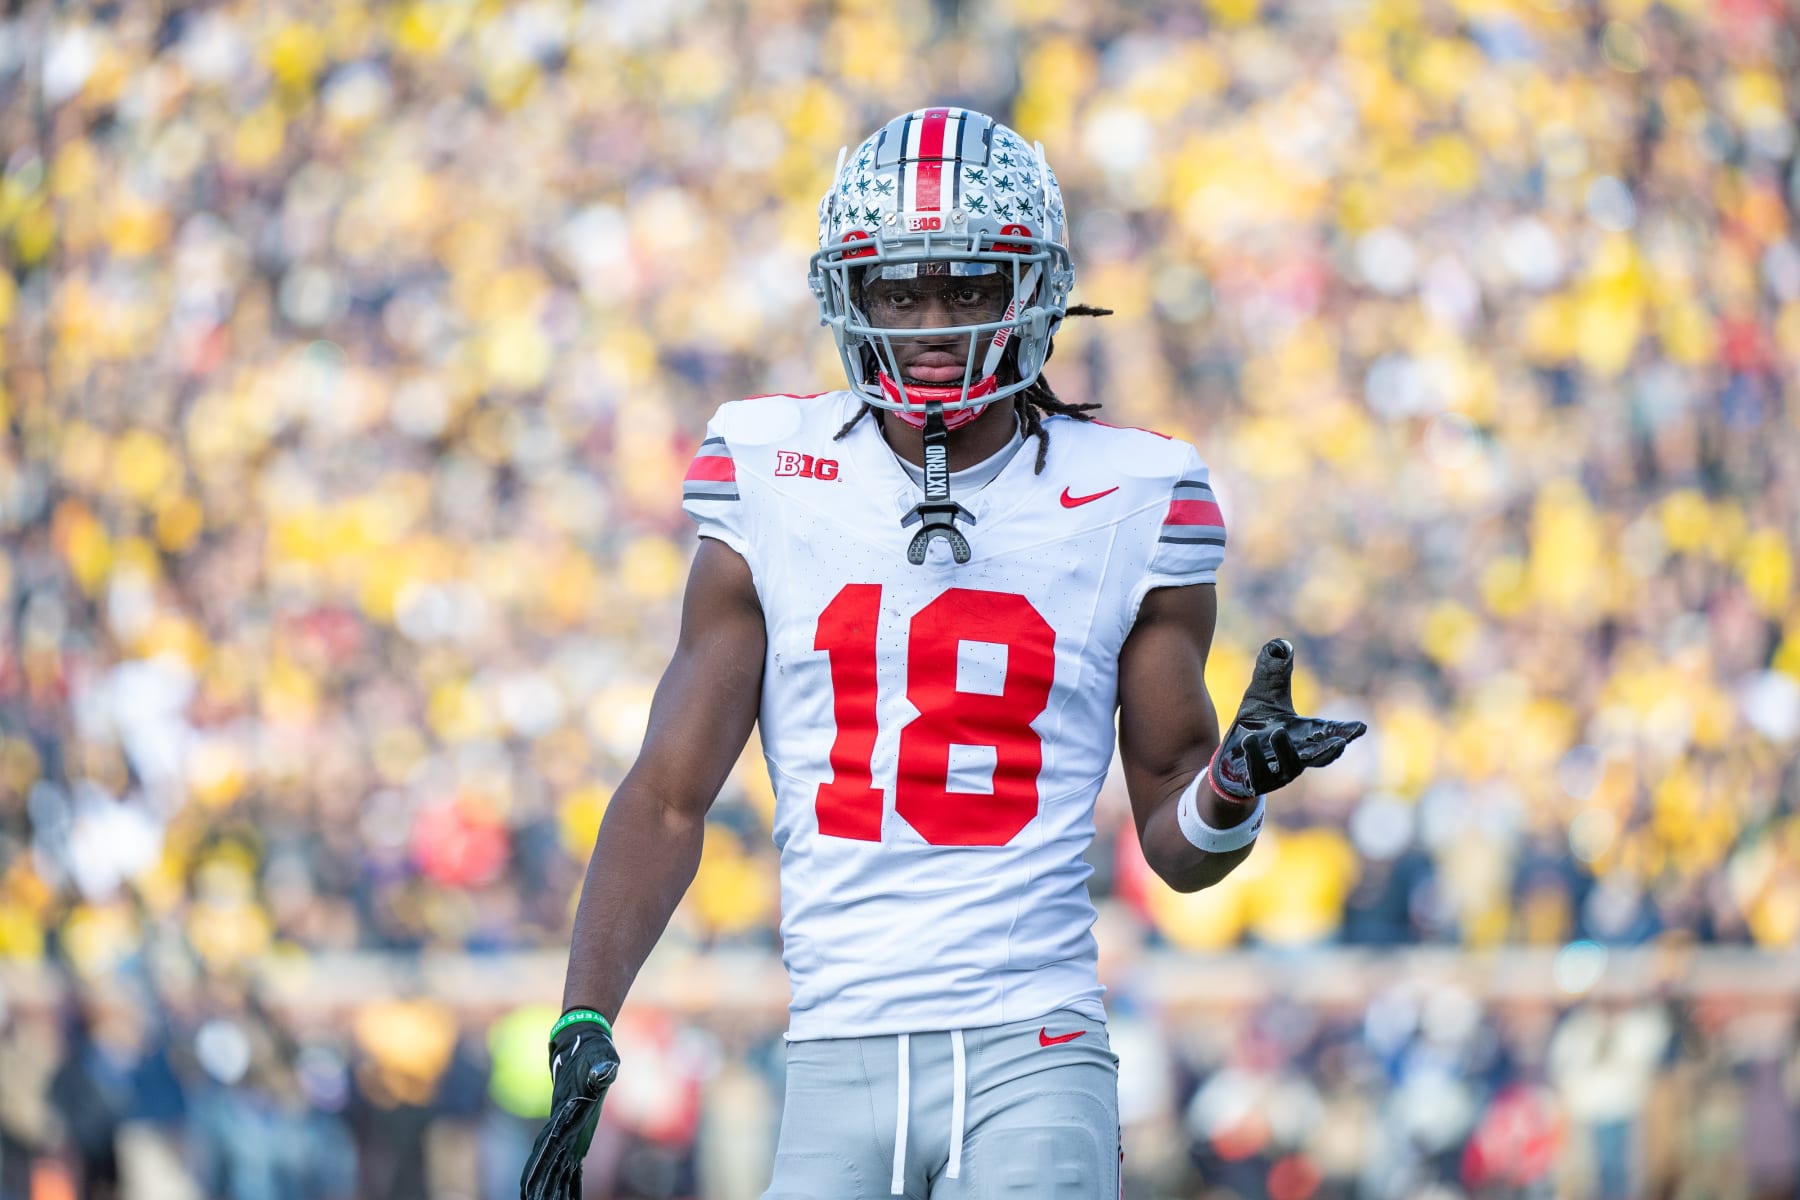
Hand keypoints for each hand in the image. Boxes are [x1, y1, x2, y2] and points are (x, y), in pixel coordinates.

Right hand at [519, 1016, 619, 1199]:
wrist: (580, 1039)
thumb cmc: (593, 1048)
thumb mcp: (602, 1056)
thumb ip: (602, 1068)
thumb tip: (605, 1074)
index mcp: (566, 1112)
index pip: (549, 1146)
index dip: (540, 1168)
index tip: (530, 1189)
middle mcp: (562, 1123)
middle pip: (547, 1161)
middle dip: (540, 1185)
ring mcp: (567, 1127)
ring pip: (556, 1164)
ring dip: (552, 1186)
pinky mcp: (575, 1129)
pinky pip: (569, 1159)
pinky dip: (566, 1178)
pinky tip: (566, 1195)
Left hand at [1209, 639, 1365, 800]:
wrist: (1230, 759)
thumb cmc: (1255, 727)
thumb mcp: (1262, 696)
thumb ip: (1274, 673)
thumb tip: (1280, 645)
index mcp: (1305, 736)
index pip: (1330, 734)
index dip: (1346, 732)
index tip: (1360, 728)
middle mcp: (1298, 757)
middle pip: (1320, 757)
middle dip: (1330, 751)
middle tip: (1341, 743)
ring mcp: (1279, 773)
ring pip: (1289, 766)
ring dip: (1285, 750)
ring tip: (1279, 731)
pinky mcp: (1257, 782)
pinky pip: (1258, 774)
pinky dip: (1255, 758)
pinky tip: (1248, 741)